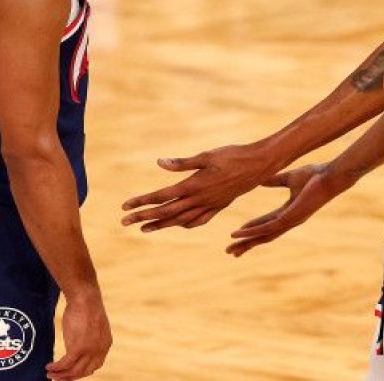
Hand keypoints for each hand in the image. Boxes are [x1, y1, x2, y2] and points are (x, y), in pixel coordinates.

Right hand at [46, 291, 110, 380]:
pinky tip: (49, 367)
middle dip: (70, 377)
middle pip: (84, 371)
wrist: (85, 297)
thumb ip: (89, 336)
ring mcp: (89, 351)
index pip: (95, 366)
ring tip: (50, 375)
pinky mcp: (78, 348)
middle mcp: (99, 350)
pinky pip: (65, 364)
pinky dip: (56, 368)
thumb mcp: (92, 324)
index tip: (71, 372)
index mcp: (105, 344)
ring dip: (61, 375)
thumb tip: (79, 341)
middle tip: (58, 378)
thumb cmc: (86, 305)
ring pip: (74, 371)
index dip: (82, 372)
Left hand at [121, 144, 276, 231]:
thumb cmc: (232, 155)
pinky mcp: (218, 206)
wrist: (259, 165)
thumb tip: (160, 163)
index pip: (161, 197)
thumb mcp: (206, 155)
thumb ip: (182, 163)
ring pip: (180, 219)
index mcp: (194, 186)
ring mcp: (210, 205)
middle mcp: (200, 199)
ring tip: (144, 228)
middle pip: (166, 212)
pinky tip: (178, 224)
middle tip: (124, 222)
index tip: (125, 207)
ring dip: (161, 224)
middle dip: (144, 216)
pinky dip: (185, 224)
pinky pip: (198, 220)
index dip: (142, 202)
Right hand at [225, 162, 343, 256]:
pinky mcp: (291, 217)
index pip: (266, 224)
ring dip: (246, 242)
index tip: (237, 234)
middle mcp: (289, 220)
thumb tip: (260, 179)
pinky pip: (268, 227)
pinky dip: (253, 231)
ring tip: (231, 248)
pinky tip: (241, 233)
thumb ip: (275, 180)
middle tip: (231, 252)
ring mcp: (290, 221)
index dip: (251, 230)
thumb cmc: (315, 175)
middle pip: (263, 236)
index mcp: (288, 212)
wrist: (330, 176)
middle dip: (247, 243)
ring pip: (264, 235)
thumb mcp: (290, 177)